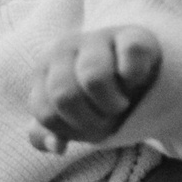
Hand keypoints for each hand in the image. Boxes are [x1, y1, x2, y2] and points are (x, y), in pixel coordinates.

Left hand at [25, 24, 161, 152]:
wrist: (138, 73)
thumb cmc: (97, 99)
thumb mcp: (69, 118)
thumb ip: (47, 133)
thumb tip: (56, 146)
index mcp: (43, 70)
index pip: (46, 113)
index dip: (69, 131)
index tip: (86, 128)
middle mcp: (64, 48)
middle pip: (65, 97)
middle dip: (90, 120)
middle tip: (106, 118)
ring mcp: (97, 37)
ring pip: (94, 78)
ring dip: (112, 104)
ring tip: (122, 103)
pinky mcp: (131, 35)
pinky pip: (129, 62)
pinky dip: (135, 80)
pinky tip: (136, 81)